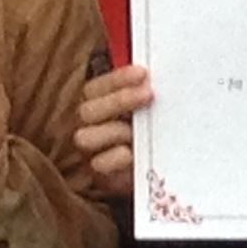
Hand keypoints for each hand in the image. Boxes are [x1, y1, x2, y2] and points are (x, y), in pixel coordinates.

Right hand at [73, 63, 149, 197]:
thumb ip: (148, 96)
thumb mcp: (149, 113)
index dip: (117, 79)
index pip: (97, 88)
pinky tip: (131, 153)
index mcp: (98, 106)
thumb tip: (160, 78)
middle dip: (119, 100)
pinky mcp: (100, 173)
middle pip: (88, 110)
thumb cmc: (148, 136)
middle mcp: (89, 126)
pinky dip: (115, 157)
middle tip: (148, 94)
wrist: (152, 175)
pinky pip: (99, 164)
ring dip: (113, 131)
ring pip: (86, 137)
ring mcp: (91, 150)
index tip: (143, 73)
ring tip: (136, 132)